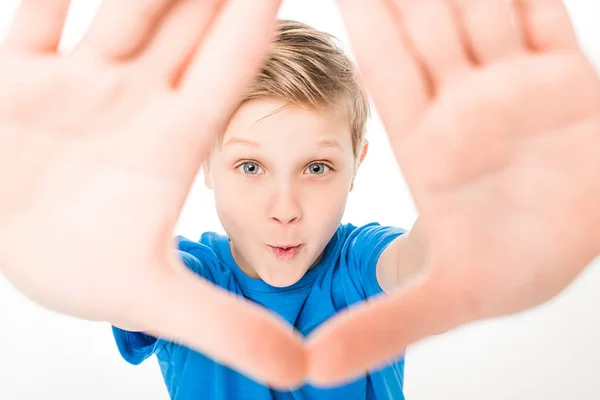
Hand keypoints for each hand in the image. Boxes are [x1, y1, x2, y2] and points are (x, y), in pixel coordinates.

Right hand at [0, 0, 304, 387]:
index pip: (227, 72)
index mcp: (175, 140)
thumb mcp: (156, 297)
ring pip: (123, 6)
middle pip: (185, 23)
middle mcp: (136, 98)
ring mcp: (78, 80)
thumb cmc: (84, 266)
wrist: (16, 250)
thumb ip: (228, 325)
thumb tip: (303, 372)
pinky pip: (39, 13)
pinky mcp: (18, 75)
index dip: (253, 25)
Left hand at [307, 0, 599, 384]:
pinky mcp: (566, 71)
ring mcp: (514, 79)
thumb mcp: (448, 296)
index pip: (386, 62)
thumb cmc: (519, 264)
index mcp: (428, 139)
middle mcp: (464, 100)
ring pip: (478, 4)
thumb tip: (310, 372)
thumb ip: (384, 323)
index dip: (365, 13)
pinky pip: (542, 9)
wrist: (582, 244)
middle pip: (427, 17)